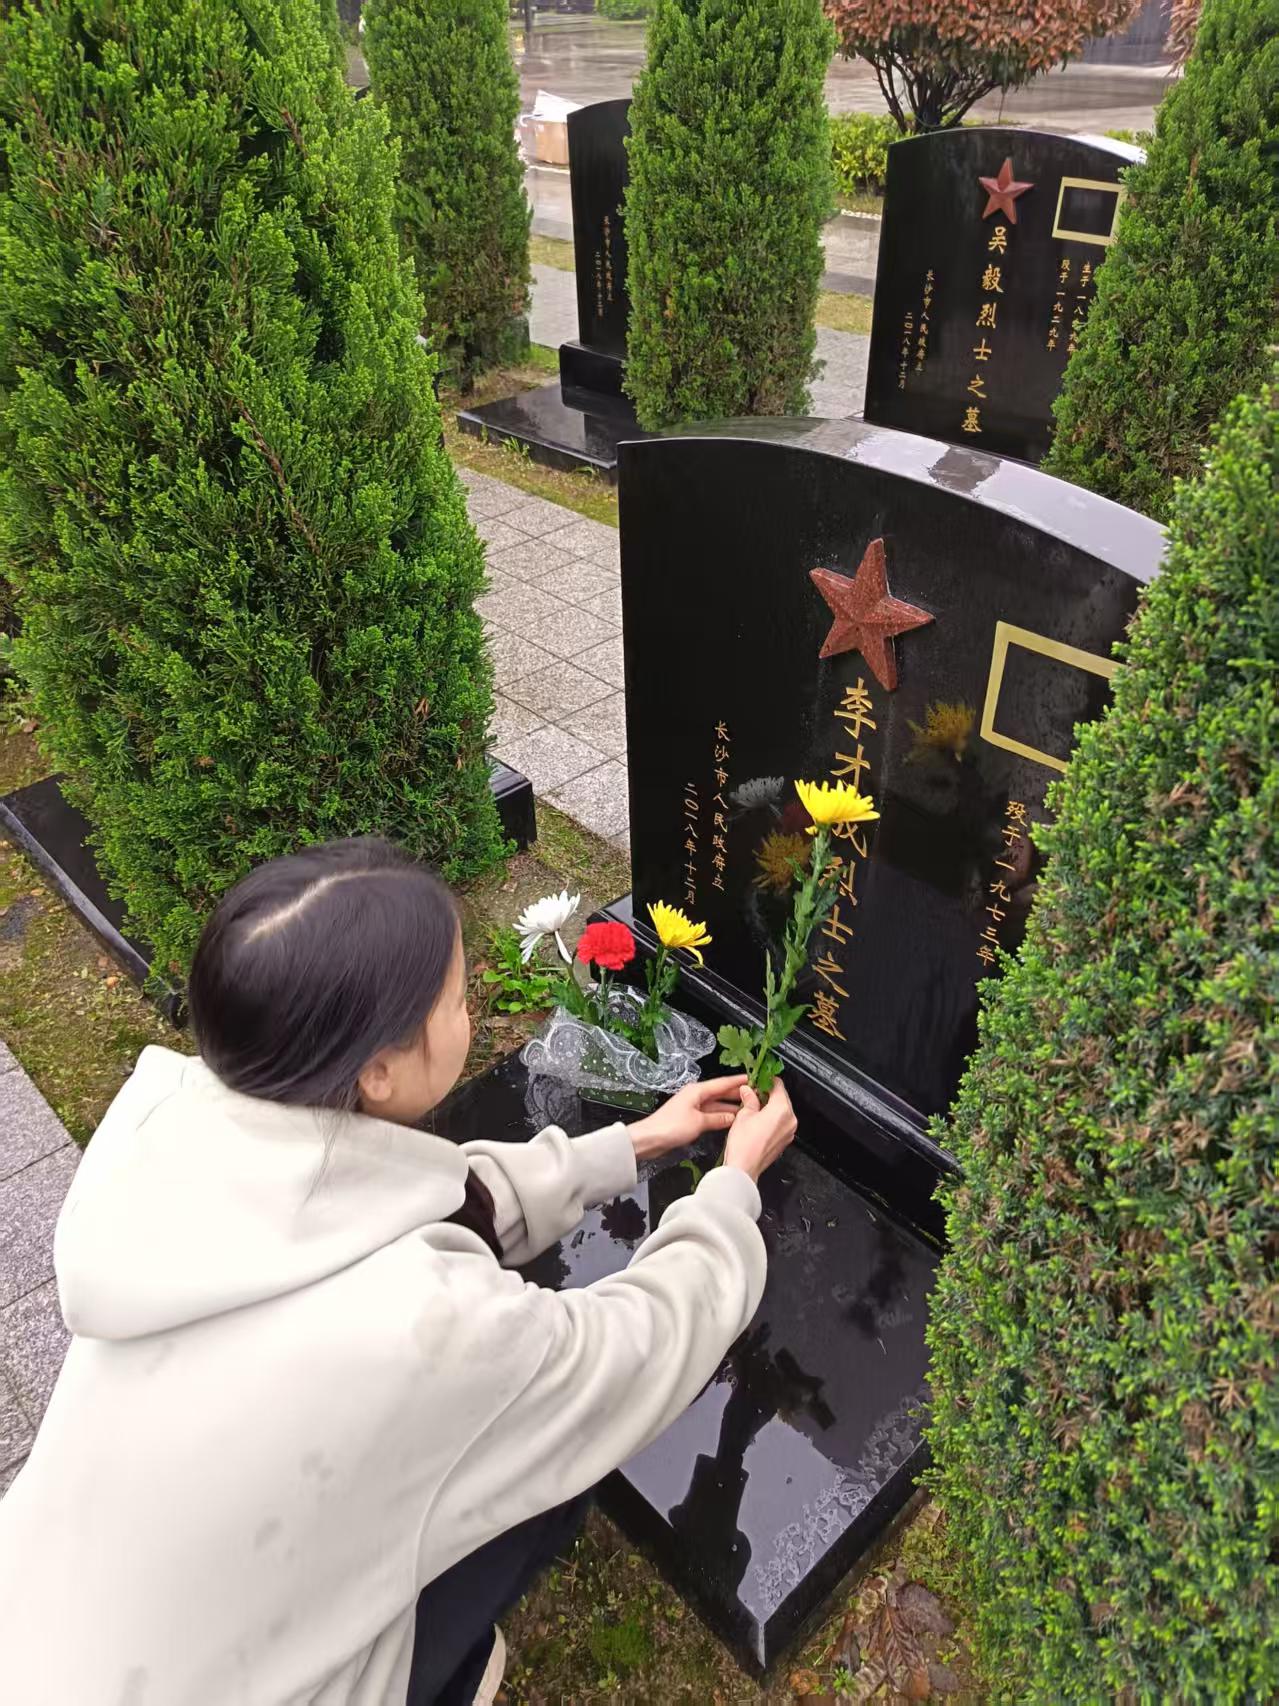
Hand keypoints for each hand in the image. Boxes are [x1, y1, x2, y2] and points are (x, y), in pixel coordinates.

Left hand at [627, 1075, 749, 1161]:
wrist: (650, 1139)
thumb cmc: (670, 1126)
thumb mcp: (698, 1122)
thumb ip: (717, 1118)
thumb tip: (732, 1117)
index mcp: (697, 1091)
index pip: (722, 1083)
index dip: (738, 1081)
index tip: (752, 1078)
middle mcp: (695, 1096)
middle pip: (720, 1093)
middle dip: (736, 1093)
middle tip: (755, 1094)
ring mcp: (692, 1107)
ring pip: (716, 1104)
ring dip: (729, 1106)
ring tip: (747, 1107)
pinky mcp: (690, 1118)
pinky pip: (710, 1114)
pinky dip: (720, 1116)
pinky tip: (730, 1120)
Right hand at [722, 1079, 796, 1182]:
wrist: (744, 1168)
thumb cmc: (744, 1145)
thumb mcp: (743, 1114)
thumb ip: (749, 1098)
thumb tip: (748, 1090)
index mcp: (781, 1109)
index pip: (778, 1085)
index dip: (767, 1079)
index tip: (759, 1078)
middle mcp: (790, 1120)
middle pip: (782, 1098)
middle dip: (768, 1093)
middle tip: (753, 1091)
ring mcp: (789, 1132)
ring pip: (782, 1111)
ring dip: (770, 1106)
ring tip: (753, 1105)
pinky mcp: (785, 1140)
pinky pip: (781, 1123)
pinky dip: (772, 1118)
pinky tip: (758, 1119)